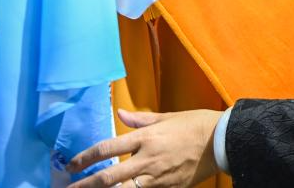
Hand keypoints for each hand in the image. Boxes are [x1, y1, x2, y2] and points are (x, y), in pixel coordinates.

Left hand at [67, 109, 221, 187]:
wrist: (222, 140)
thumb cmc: (195, 124)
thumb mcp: (167, 117)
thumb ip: (140, 119)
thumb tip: (120, 113)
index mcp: (146, 138)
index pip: (107, 148)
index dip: (85, 158)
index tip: (71, 165)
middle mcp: (148, 159)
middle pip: (109, 177)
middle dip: (85, 186)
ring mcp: (158, 177)